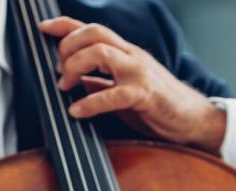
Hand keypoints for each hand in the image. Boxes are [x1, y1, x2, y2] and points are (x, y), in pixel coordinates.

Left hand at [39, 16, 226, 153]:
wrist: (193, 120)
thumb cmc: (159, 106)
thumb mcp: (124, 90)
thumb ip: (102, 82)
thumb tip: (76, 81)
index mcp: (125, 53)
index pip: (91, 28)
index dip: (64, 25)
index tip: (42, 28)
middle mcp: (131, 56)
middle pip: (93, 33)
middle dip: (67, 46)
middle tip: (57, 70)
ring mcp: (139, 73)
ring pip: (100, 53)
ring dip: (74, 66)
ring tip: (64, 86)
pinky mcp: (145, 95)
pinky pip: (113, 93)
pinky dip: (90, 102)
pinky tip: (77, 112)